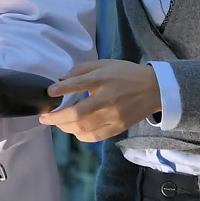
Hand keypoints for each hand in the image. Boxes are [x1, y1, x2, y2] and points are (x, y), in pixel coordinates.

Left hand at [41, 60, 161, 141]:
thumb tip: (61, 79)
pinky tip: (74, 131)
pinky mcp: (118, 127)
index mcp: (104, 78)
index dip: (61, 89)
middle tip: (45, 118)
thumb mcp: (105, 64)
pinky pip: (95, 136)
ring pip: (84, 128)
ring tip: (58, 124)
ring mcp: (114, 115)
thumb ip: (82, 69)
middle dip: (57, 118)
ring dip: (66, 128)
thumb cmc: (126, 74)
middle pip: (78, 113)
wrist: (155, 89)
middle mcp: (108, 98)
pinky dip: (81, 135)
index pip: (79, 84)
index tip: (49, 93)